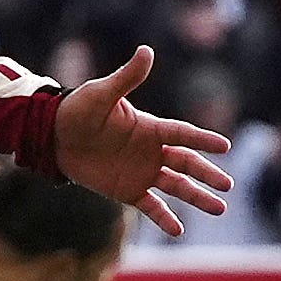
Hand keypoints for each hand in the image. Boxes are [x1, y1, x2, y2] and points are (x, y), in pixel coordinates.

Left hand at [54, 45, 233, 235]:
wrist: (52, 136)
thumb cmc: (77, 110)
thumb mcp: (102, 93)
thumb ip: (127, 78)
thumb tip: (146, 50)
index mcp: (150, 127)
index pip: (182, 134)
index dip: (202, 140)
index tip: (224, 146)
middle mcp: (152, 151)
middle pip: (187, 163)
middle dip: (208, 174)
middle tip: (228, 184)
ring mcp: (142, 172)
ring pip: (176, 186)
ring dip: (197, 197)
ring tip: (220, 209)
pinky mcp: (127, 190)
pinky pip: (150, 206)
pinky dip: (164, 218)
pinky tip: (179, 231)